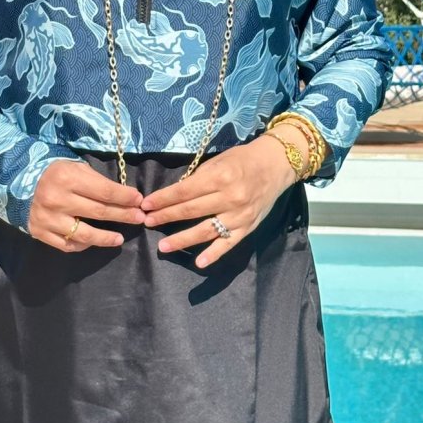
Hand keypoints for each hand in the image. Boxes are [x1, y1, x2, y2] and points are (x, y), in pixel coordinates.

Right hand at [28, 159, 144, 251]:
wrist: (21, 184)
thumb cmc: (57, 174)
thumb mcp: (77, 169)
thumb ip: (98, 183)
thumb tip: (126, 198)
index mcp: (68, 178)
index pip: (104, 192)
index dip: (125, 197)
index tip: (139, 201)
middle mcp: (57, 200)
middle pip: (99, 212)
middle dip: (123, 216)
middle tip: (139, 219)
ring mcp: (48, 219)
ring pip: (85, 235)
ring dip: (106, 238)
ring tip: (119, 239)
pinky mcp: (41, 233)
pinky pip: (68, 245)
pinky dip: (83, 245)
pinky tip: (93, 242)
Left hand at [141, 136, 297, 268]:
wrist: (276, 165)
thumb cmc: (243, 159)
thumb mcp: (219, 161)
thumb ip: (199, 178)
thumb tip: (175, 194)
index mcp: (220, 176)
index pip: (185, 191)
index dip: (164, 199)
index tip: (146, 205)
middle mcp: (230, 197)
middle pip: (191, 210)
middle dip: (166, 217)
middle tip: (147, 223)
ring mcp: (239, 215)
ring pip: (206, 230)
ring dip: (182, 240)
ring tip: (163, 247)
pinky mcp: (248, 227)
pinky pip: (228, 243)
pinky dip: (214, 254)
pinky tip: (199, 262)